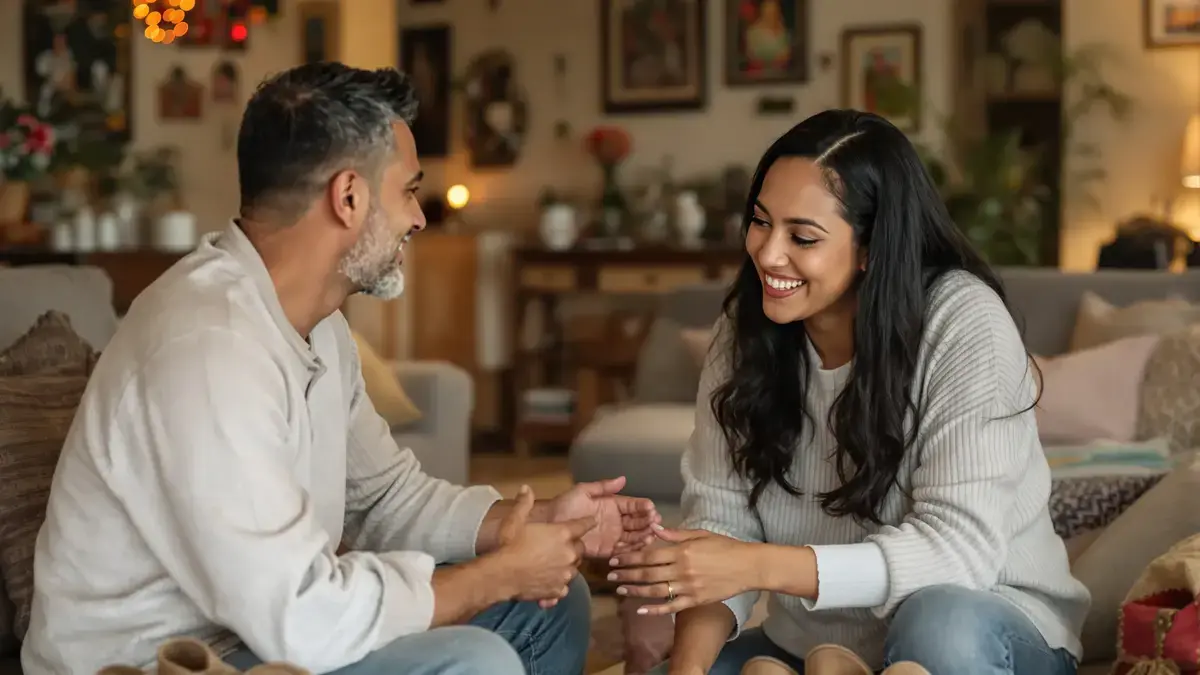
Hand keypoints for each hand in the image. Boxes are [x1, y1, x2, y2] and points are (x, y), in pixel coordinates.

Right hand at [495, 485, 595, 606]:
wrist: (501, 575)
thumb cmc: (509, 546)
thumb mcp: (514, 521)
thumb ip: (524, 504)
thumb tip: (526, 488)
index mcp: (562, 534)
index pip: (583, 525)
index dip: (587, 522)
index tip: (591, 521)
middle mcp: (568, 553)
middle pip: (581, 548)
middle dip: (574, 546)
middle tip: (561, 546)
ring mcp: (565, 574)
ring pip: (574, 568)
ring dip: (567, 565)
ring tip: (553, 564)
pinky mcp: (559, 590)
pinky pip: (565, 586)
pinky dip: (559, 583)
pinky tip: (548, 581)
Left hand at [548, 476, 660, 558]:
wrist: (550, 525)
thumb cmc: (565, 506)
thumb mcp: (583, 491)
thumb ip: (603, 487)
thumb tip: (623, 479)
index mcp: (612, 505)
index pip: (632, 505)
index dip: (642, 506)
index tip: (651, 508)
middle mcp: (616, 521)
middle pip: (637, 521)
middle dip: (647, 521)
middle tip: (655, 522)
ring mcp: (613, 536)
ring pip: (634, 536)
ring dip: (644, 535)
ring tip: (651, 534)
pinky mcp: (607, 550)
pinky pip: (624, 550)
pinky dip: (634, 548)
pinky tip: (641, 545)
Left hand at [607, 526, 758, 615]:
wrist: (748, 566)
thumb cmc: (725, 547)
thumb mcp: (700, 534)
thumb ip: (675, 534)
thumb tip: (654, 528)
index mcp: (682, 551)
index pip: (649, 554)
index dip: (630, 557)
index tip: (615, 558)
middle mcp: (682, 569)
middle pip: (648, 573)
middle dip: (626, 573)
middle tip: (610, 574)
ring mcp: (688, 587)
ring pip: (655, 590)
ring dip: (635, 591)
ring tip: (620, 590)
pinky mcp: (695, 600)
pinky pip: (672, 607)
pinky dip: (655, 609)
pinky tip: (640, 610)